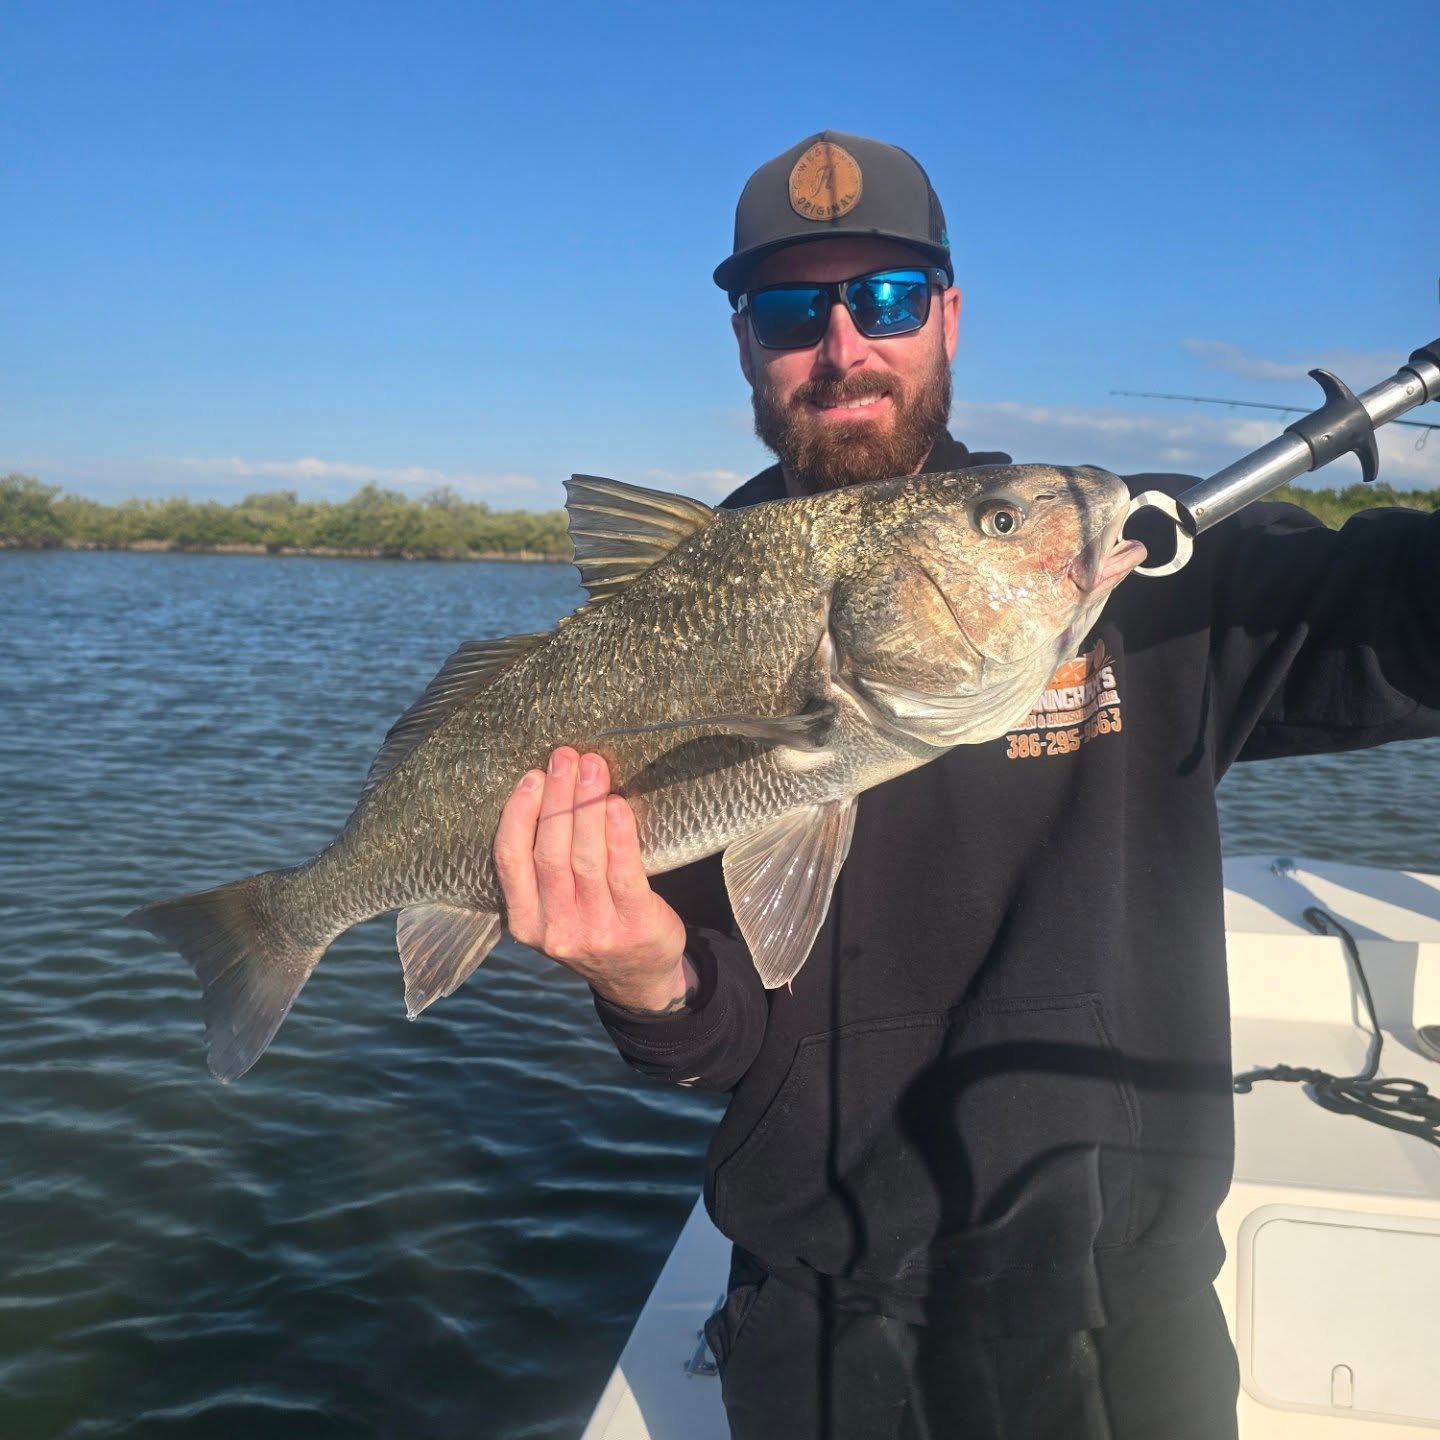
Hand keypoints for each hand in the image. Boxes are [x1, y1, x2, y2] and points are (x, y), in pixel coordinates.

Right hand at [493, 748, 695, 1012]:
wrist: (639, 979)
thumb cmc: (592, 924)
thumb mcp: (552, 909)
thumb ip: (542, 868)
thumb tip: (546, 790)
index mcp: (524, 921)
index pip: (510, 859)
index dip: (519, 813)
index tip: (532, 776)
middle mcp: (554, 927)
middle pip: (550, 851)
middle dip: (558, 797)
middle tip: (566, 756)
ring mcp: (594, 929)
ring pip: (585, 857)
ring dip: (588, 805)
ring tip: (593, 767)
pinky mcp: (634, 925)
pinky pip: (624, 872)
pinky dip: (620, 834)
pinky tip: (617, 804)